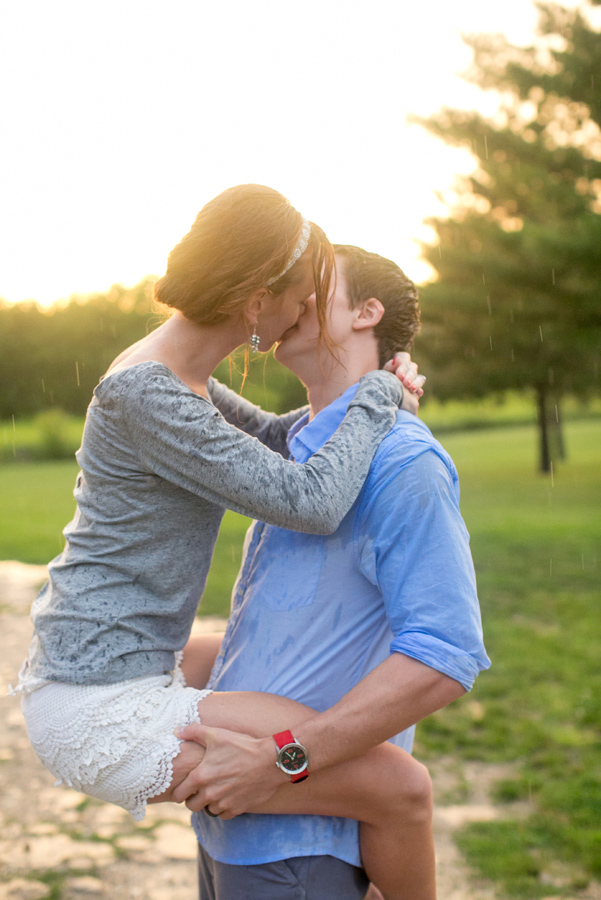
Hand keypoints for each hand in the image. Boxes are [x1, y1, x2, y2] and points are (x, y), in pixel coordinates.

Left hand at [171, 723, 285, 817]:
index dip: (179, 791)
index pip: (178, 795)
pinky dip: (224, 808)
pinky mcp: (238, 808)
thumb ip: (194, 731)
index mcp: (200, 777)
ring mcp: (224, 803)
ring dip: (210, 803)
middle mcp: (210, 794)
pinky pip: (224, 815)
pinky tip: (229, 795)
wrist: (270, 760)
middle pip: (192, 806)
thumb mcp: (216, 734)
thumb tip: (177, 730)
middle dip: (193, 798)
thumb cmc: (242, 746)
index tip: (184, 786)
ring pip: (209, 810)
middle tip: (200, 788)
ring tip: (216, 790)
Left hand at [383, 352, 425, 415]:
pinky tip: (418, 393)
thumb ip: (390, 366)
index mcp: (399, 362)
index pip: (405, 357)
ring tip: (411, 389)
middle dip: (409, 376)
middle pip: (412, 368)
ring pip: (420, 378)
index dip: (403, 366)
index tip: (399, 376)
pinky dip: (419, 391)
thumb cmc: (380, 382)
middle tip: (405, 383)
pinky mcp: (415, 391)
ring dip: (416, 383)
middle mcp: (408, 369)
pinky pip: (420, 389)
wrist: (379, 398)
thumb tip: (398, 360)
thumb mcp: (383, 374)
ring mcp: (413, 380)